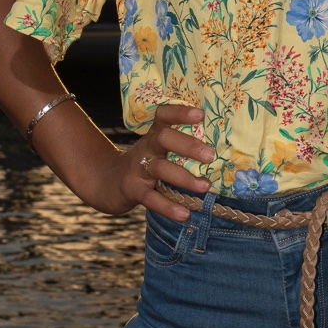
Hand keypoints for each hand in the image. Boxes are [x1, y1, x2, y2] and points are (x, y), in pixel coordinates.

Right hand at [92, 104, 214, 219]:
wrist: (104, 183)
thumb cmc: (143, 164)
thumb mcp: (156, 150)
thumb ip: (180, 146)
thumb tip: (222, 148)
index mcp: (154, 135)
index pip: (164, 116)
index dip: (180, 113)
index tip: (200, 114)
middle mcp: (146, 148)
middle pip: (164, 139)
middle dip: (188, 146)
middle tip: (211, 155)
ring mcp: (137, 169)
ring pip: (160, 168)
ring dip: (184, 178)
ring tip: (205, 187)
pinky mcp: (132, 191)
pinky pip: (151, 199)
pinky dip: (168, 207)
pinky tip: (185, 214)